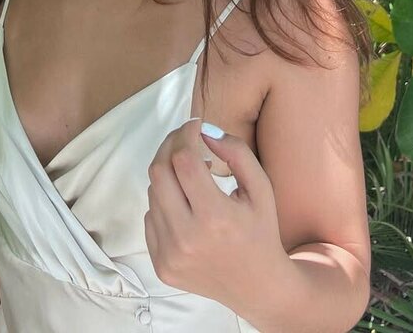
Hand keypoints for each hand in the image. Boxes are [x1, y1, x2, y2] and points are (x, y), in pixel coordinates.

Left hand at [144, 118, 286, 308]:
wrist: (258, 287)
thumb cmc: (261, 232)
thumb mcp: (261, 188)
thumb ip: (236, 152)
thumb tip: (205, 130)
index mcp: (215, 217)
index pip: (183, 160)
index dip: (185, 134)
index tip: (194, 125)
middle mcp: (186, 238)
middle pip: (159, 173)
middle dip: (170, 147)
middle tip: (185, 140)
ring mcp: (169, 255)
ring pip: (153, 193)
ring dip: (168, 175)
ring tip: (190, 175)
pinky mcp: (160, 265)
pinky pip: (150, 217)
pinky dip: (164, 202)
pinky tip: (185, 205)